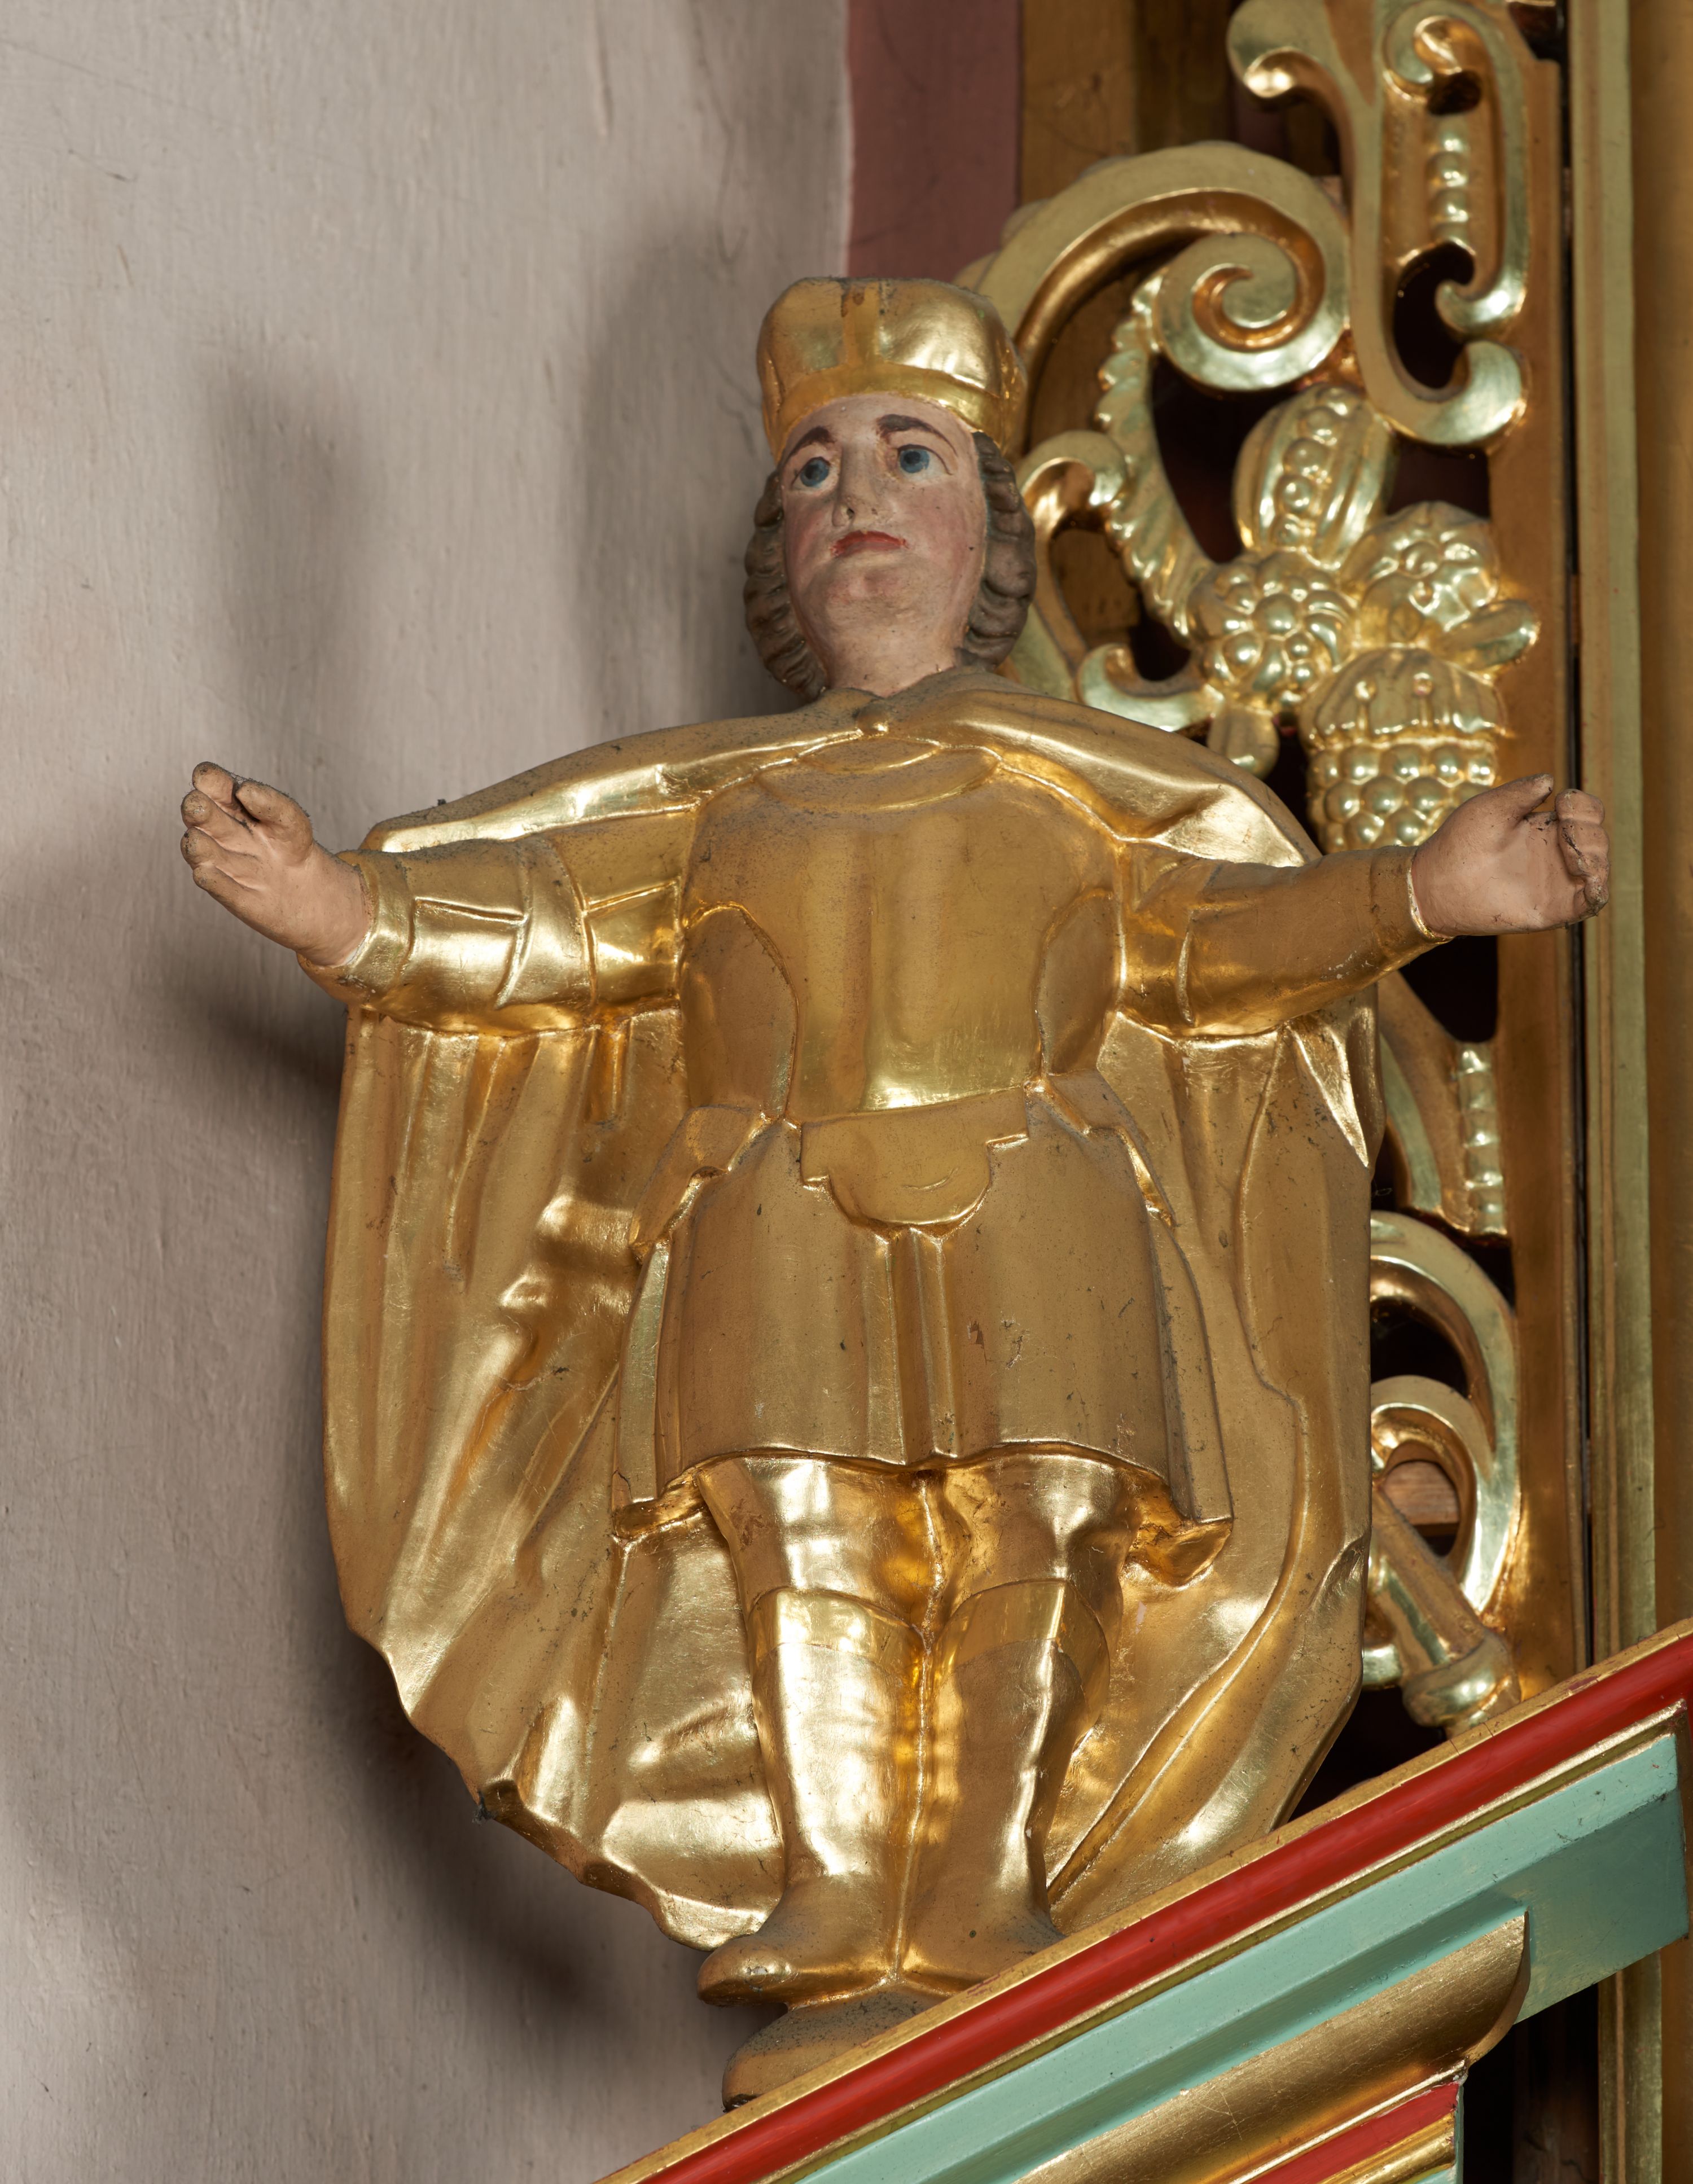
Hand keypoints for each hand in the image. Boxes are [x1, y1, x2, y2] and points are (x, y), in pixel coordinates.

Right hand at [180, 763, 370, 967]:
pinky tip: (205, 873)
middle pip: (197, 812)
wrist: (308, 888)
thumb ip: (271, 802)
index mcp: (229, 803)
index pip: (210, 782)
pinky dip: (211, 880)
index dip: (211, 779)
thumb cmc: (292, 844)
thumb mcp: (292, 819)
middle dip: (195, 808)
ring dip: (196, 845)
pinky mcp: (233, 893)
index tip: (232, 788)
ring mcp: (222, 862)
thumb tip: (243, 790)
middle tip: (198, 807)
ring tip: (197, 840)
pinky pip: (217, 886)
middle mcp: (218, 830)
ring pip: (199, 850)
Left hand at [1409, 775, 1608, 937]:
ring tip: (1573, 854)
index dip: (1583, 805)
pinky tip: (1589, 877)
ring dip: (1596, 854)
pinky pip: (1590, 903)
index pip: (1586, 812)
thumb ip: (1521, 792)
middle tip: (1564, 827)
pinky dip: (1599, 889)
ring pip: (1599, 867)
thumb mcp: (1491, 807)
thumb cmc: (1460, 842)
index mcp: (1544, 828)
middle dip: (1589, 828)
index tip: (1561, 801)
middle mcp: (1554, 854)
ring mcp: (1556, 881)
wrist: (1439, 883)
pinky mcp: (1553, 908)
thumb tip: (1550, 780)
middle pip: (1596, 837)